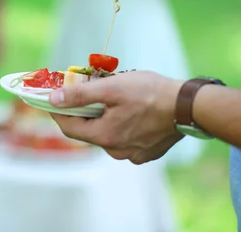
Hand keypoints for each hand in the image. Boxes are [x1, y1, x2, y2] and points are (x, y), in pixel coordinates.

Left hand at [48, 71, 184, 164]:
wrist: (190, 106)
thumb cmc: (151, 93)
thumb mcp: (111, 87)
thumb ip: (81, 95)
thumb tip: (54, 99)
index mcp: (105, 136)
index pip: (69, 127)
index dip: (58, 113)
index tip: (50, 100)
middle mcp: (116, 151)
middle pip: (88, 130)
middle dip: (82, 111)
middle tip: (81, 92)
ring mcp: (132, 153)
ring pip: (106, 134)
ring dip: (102, 117)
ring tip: (108, 97)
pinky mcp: (146, 152)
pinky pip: (123, 138)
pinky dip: (119, 124)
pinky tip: (127, 110)